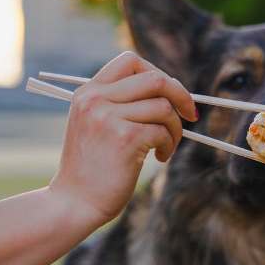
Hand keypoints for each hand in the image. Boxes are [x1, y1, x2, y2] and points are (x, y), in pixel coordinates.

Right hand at [49, 51, 196, 224]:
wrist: (74, 203)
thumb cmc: (93, 168)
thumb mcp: (97, 125)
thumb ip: (122, 104)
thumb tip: (173, 89)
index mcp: (88, 92)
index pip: (131, 61)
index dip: (159, 74)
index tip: (171, 94)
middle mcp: (95, 99)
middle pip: (155, 78)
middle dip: (181, 96)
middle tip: (190, 116)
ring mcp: (108, 117)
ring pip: (164, 107)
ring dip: (176, 129)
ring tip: (166, 147)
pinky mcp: (125, 138)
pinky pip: (163, 131)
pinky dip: (169, 145)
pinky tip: (160, 157)